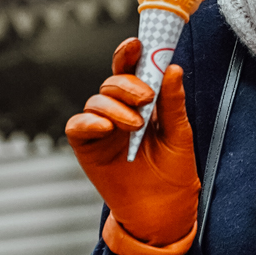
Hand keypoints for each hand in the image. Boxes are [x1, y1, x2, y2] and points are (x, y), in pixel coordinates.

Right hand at [65, 38, 198, 254]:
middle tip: (146, 98)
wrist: (163, 211)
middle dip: (127, 84)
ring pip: (96, 101)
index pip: (132, 71)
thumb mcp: (178, 134)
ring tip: (135, 124)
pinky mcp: (86, 147)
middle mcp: (119, 111)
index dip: (130, 54)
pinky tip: (105, 127)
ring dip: (115, 106)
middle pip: (112, 82)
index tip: (137, 44)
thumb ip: (172, 103)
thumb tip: (173, 68)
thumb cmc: (174, 172)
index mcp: (142, 103)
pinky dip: (88, 121)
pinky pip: (77, 126)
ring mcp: (101, 128)